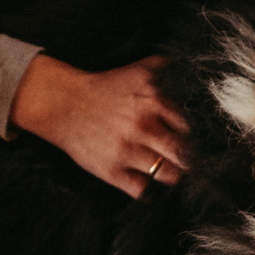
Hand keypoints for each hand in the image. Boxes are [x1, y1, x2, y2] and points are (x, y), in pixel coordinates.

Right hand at [10, 54, 191, 197]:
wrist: (63, 105)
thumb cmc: (103, 89)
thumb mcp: (136, 72)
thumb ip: (162, 67)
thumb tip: (184, 64)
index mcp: (153, 102)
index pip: (188, 128)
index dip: (190, 136)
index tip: (187, 141)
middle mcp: (143, 127)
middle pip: (183, 154)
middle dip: (187, 159)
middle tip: (185, 161)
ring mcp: (128, 151)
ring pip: (168, 174)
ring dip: (172, 175)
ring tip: (169, 172)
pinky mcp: (112, 171)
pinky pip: (142, 190)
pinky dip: (147, 189)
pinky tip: (146, 181)